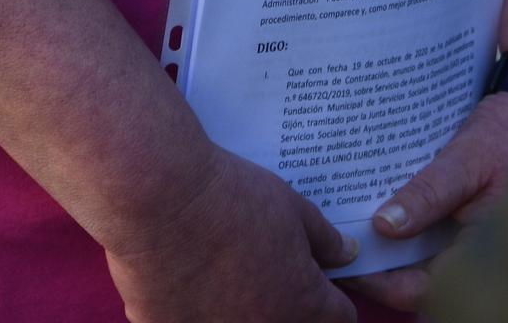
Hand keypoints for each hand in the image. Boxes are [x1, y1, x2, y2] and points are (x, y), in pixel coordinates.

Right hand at [105, 144, 358, 322]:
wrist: (160, 195)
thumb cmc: (230, 196)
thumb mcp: (290, 206)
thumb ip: (324, 238)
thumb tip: (347, 254)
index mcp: (302, 305)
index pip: (338, 317)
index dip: (329, 295)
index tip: (314, 274)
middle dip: (286, 305)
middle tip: (266, 272)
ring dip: (240, 310)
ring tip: (223, 274)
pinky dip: (195, 312)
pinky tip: (186, 280)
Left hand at [341, 92, 507, 312]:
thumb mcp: (469, 159)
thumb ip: (430, 194)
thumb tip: (385, 226)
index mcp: (485, 253)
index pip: (425, 290)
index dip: (384, 282)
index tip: (351, 264)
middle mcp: (476, 253)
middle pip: (418, 277)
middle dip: (381, 264)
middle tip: (340, 245)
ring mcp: (468, 237)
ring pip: (420, 257)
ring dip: (389, 247)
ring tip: (351, 227)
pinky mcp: (462, 218)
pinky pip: (428, 233)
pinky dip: (403, 225)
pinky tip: (376, 209)